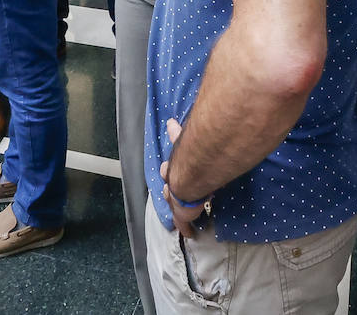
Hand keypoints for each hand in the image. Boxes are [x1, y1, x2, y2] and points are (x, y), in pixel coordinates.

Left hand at [158, 117, 207, 237]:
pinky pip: (183, 224)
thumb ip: (176, 134)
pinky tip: (189, 234)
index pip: (168, 171)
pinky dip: (185, 228)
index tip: (167, 172)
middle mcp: (172, 185)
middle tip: (171, 194)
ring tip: (181, 216)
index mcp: (173, 169)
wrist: (187, 176)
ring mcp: (176, 201)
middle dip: (169, 191)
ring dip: (176, 209)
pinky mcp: (182, 215)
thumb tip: (170, 122)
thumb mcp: (182, 143)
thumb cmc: (188, 158)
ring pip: (175, 206)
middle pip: (168, 190)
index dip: (168, 171)